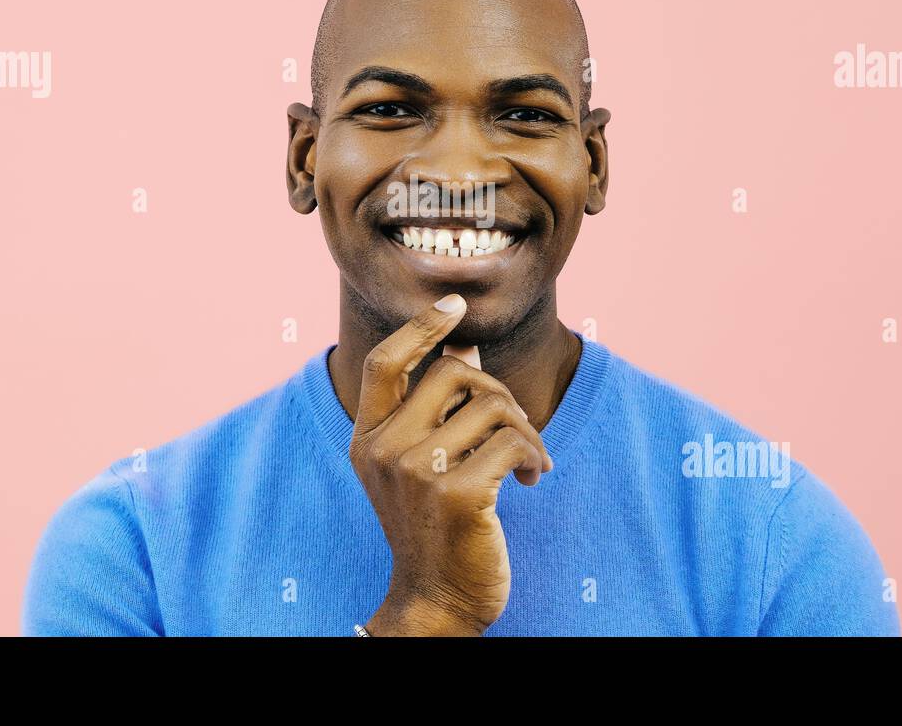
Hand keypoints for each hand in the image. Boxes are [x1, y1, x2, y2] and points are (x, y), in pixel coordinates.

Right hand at [350, 294, 552, 635]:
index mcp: (366, 438)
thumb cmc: (434, 525)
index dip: (420, 326)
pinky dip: (534, 455)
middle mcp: (384, 450)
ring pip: (492, 407)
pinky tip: (533, 478)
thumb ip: (434, 407)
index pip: (385, 361)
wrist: (436, 597)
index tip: (455, 303)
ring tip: (527, 459)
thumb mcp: (418, 463)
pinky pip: (513, 442)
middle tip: (514, 426)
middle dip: (496, 391)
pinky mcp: (456, 493)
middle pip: (451, 374)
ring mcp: (416, 471)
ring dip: (524, 430)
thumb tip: (462, 349)